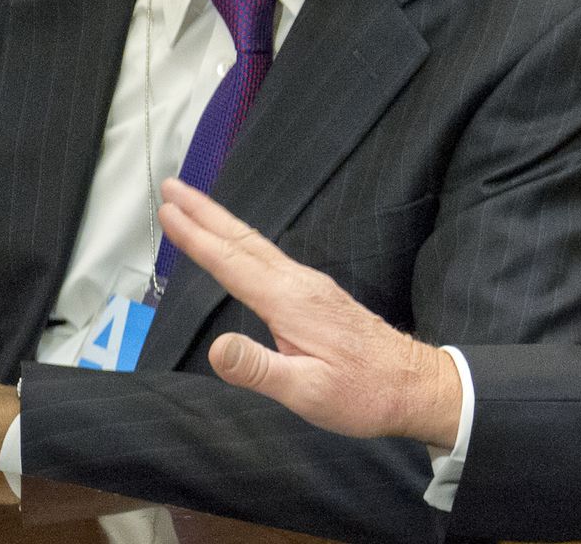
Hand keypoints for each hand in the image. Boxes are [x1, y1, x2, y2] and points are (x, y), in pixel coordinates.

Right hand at [156, 179, 462, 447]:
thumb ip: (258, 369)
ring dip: (222, 223)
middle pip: (244, 241)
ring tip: (193, 207)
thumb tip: (215, 347)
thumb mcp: (305, 392)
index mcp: (291, 302)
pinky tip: (239, 247)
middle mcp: (301, 284)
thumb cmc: (363, 393)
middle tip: (171, 186)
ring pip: (258, 245)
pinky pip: (271, 258)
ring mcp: (312, 286)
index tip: (166, 211)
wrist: (414, 386)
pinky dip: (243, 243)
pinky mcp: (319, 295)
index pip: (232, 263)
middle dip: (205, 212)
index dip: (196, 238)